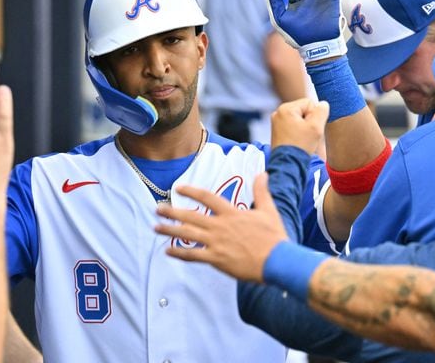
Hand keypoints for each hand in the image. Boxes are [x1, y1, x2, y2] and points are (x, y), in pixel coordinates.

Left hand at [155, 173, 287, 281]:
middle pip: (191, 216)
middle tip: (157, 209)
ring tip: (155, 227)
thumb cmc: (274, 237)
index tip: (179, 188)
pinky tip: (168, 251)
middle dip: (172, 211)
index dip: (191, 191)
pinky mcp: (217, 259)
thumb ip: (261, 191)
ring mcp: (217, 243)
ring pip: (188, 234)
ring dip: (170, 230)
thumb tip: (262, 173)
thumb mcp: (269, 210)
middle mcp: (220, 226)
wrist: (278, 261)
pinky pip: (193, 255)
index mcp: (231, 213)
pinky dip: (180, 253)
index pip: (207, 197)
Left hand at [271, 98, 328, 153]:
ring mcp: (276, 122)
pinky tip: (298, 141)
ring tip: (302, 139)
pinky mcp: (277, 130)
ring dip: (305, 127)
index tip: (310, 128)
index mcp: (285, 108)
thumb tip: (323, 104)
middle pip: (303, 110)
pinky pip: (293, 126)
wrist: (288, 164)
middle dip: (309, 122)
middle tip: (307, 135)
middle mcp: (278, 113)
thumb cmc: (301, 146)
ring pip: (299, 119)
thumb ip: (321, 112)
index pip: (309, 103)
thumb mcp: (316, 127)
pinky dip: (298, 132)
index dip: (315, 116)